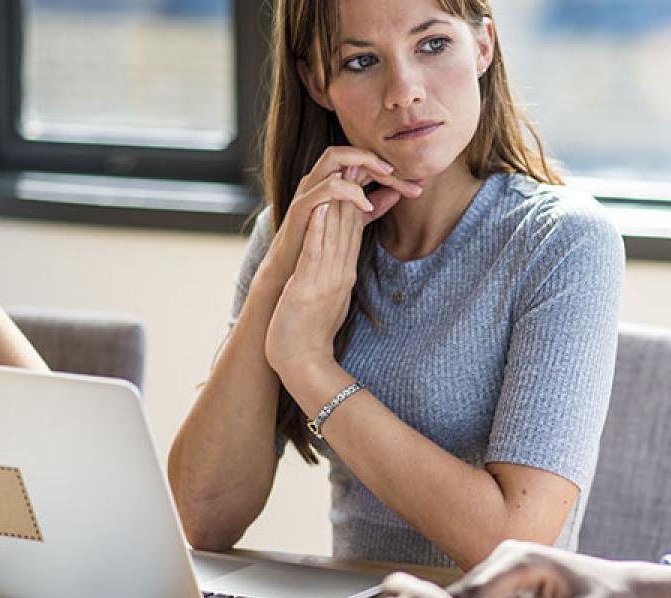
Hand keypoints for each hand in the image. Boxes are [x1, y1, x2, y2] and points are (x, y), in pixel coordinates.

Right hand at [257, 146, 421, 286]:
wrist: (292, 267)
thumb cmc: (319, 242)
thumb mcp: (352, 221)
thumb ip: (371, 206)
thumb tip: (396, 193)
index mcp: (332, 180)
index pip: (362, 162)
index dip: (390, 169)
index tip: (417, 182)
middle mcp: (319, 178)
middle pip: (349, 152)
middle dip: (378, 158)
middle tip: (405, 173)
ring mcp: (309, 190)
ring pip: (333, 158)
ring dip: (363, 163)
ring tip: (387, 178)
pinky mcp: (301, 206)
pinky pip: (324, 187)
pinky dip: (347, 191)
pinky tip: (366, 206)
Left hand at [263, 173, 364, 380]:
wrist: (304, 364)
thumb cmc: (312, 334)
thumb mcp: (334, 298)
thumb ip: (340, 274)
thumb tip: (344, 257)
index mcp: (345, 273)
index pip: (356, 229)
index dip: (362, 198)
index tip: (367, 173)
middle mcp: (341, 273)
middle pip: (352, 225)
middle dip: (358, 191)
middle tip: (366, 161)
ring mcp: (327, 280)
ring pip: (338, 234)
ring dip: (343, 201)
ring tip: (348, 172)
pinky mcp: (308, 288)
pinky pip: (316, 254)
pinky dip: (320, 230)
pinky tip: (323, 208)